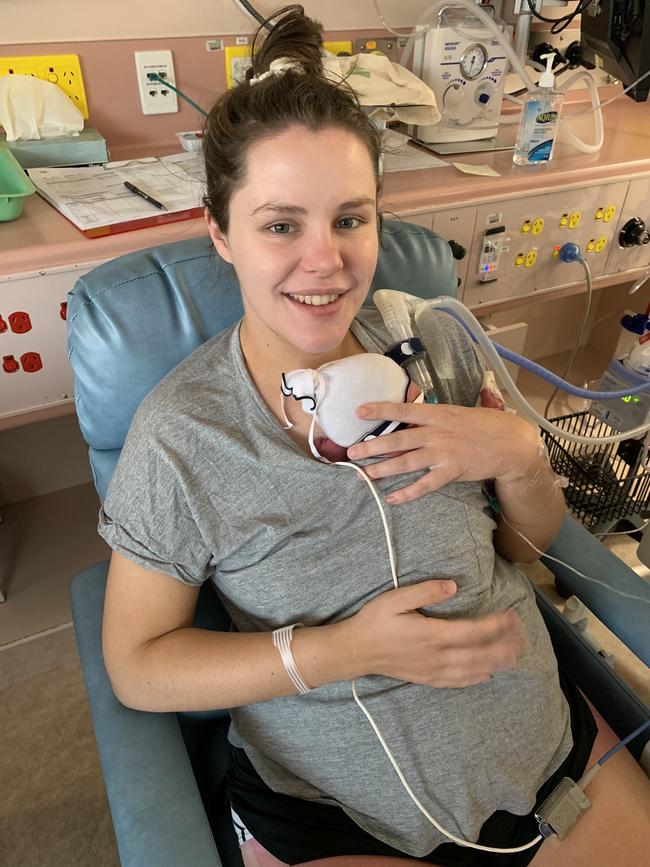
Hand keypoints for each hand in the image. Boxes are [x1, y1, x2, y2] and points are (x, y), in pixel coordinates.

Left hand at [346, 401, 539, 503]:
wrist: (511, 443)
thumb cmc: (484, 425)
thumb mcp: (457, 412)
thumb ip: (434, 415)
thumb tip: (411, 414)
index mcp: (437, 414)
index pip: (403, 410)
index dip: (379, 410)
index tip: (358, 412)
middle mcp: (437, 432)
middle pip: (397, 440)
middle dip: (371, 447)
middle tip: (351, 454)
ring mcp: (443, 453)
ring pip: (406, 463)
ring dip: (382, 469)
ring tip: (364, 475)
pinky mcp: (451, 471)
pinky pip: (424, 485)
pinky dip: (407, 493)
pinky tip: (392, 498)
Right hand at [349, 579, 525, 687]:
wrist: (355, 651)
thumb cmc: (374, 621)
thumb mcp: (395, 599)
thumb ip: (425, 591)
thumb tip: (453, 586)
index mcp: (432, 634)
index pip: (473, 631)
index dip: (496, 625)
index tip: (512, 617)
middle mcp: (437, 656)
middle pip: (479, 652)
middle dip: (504, 644)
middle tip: (522, 636)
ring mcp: (433, 670)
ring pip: (473, 669)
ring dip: (496, 662)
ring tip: (514, 655)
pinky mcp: (427, 679)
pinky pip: (458, 682)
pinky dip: (476, 678)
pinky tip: (487, 675)